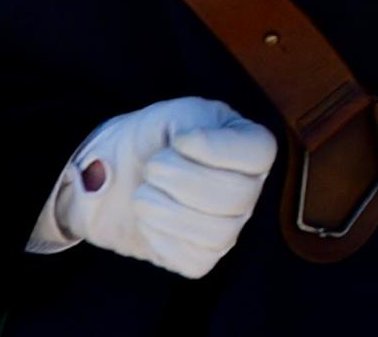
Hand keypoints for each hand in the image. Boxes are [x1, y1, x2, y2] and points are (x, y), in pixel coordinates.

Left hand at [27, 97, 276, 275]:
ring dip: (169, 213)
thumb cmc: (151, 140)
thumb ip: (183, 124)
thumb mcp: (172, 115)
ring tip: (142, 196)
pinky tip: (147, 221)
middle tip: (152, 168)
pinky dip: (163, 241)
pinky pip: (194, 260)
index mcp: (249, 145)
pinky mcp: (201, 256)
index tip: (178, 140)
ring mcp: (229, 225)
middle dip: (183, 181)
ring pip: (219, 233)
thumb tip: (168, 153)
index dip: (216, 150)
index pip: (260, 153)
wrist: (117, 176)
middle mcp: (248, 188)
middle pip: (238, 196)